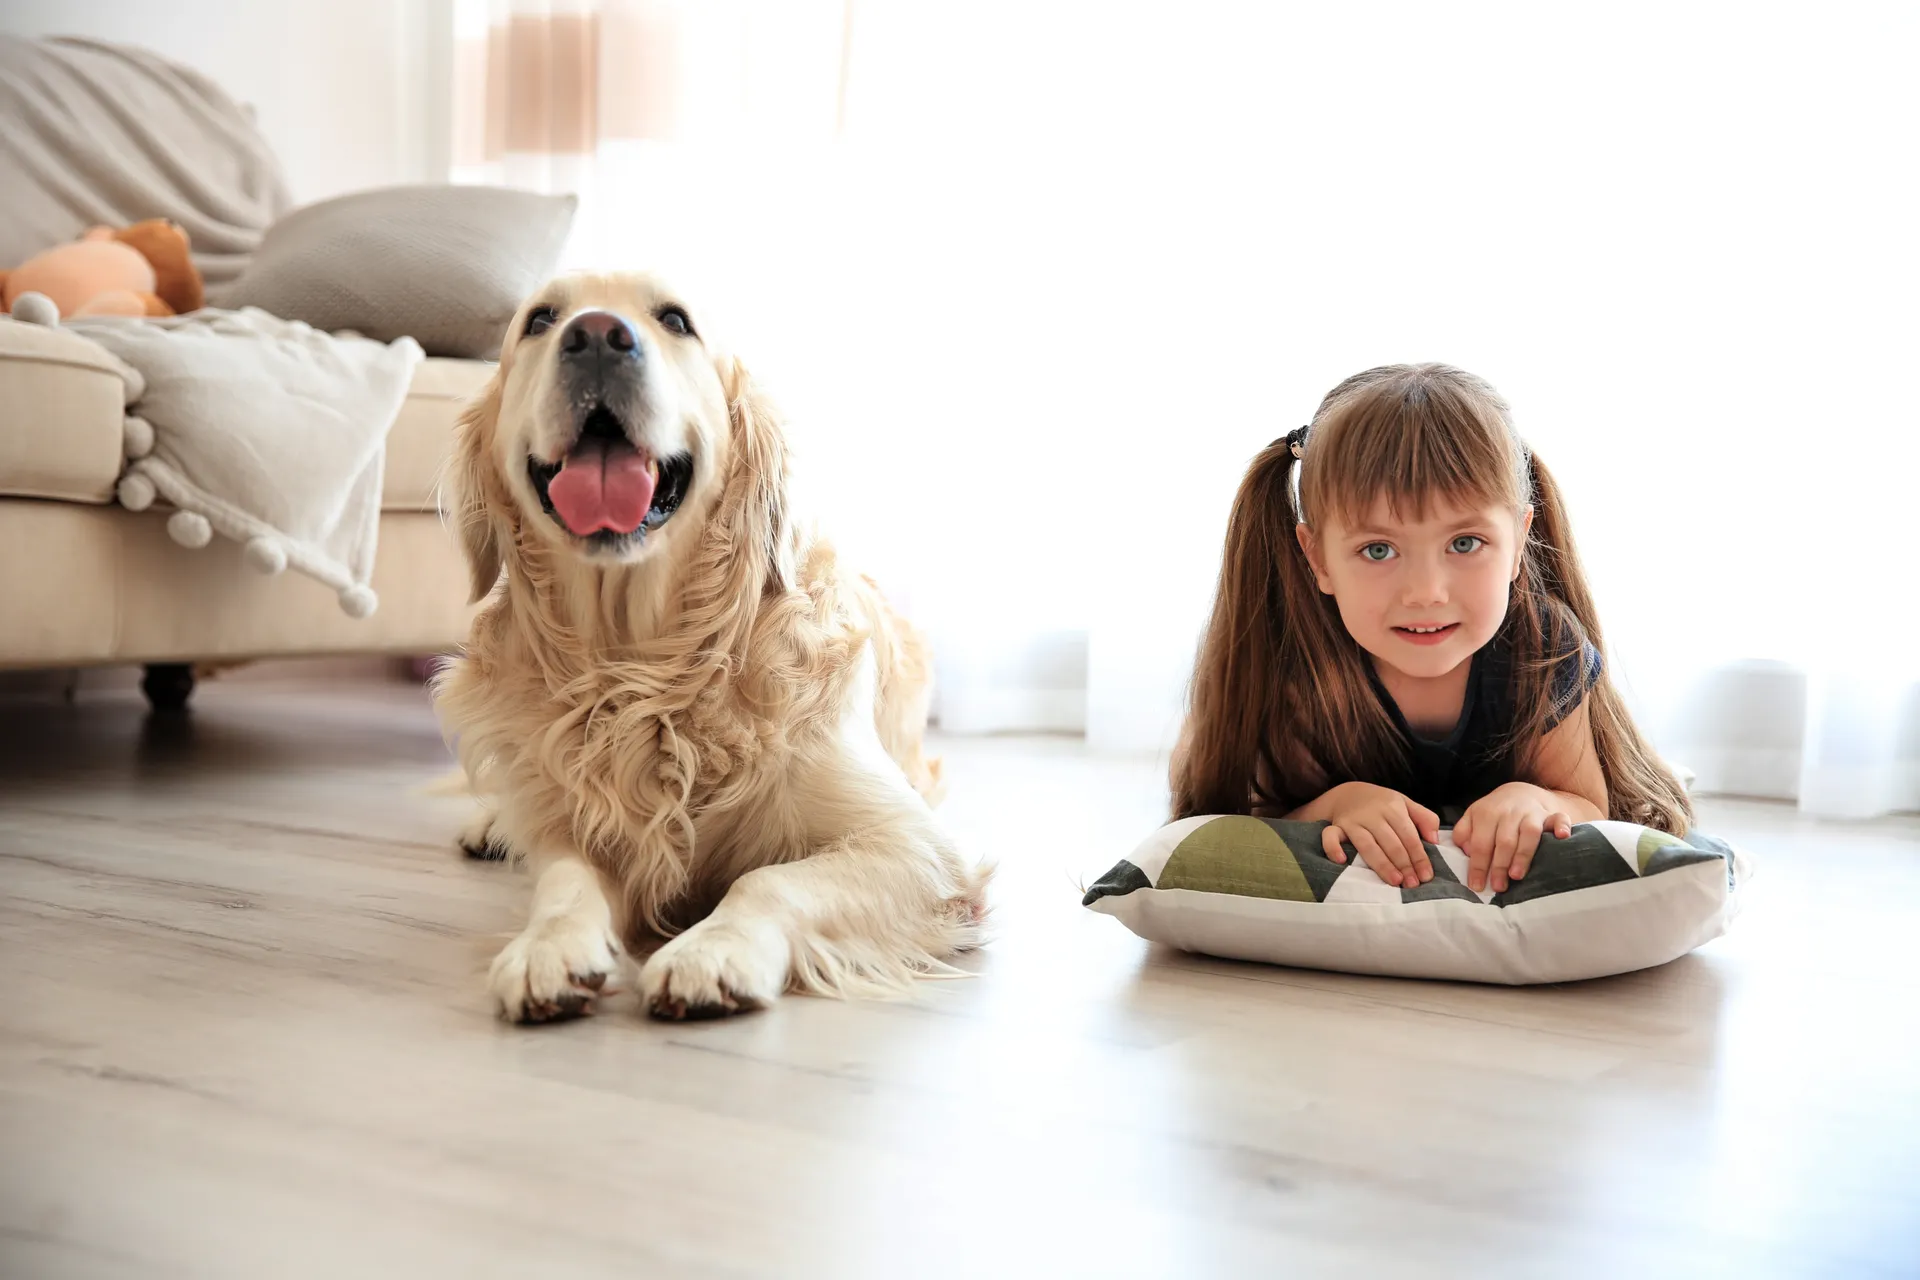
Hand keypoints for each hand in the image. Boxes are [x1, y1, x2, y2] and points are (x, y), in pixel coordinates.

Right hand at [1320, 783, 1438, 888]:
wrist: (1349, 793)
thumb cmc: (1382, 804)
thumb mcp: (1406, 804)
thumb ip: (1425, 818)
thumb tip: (1435, 841)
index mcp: (1393, 807)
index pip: (1409, 836)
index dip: (1419, 857)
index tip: (1426, 876)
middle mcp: (1373, 813)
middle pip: (1391, 842)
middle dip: (1404, 865)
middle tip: (1412, 884)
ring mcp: (1352, 820)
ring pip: (1367, 845)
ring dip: (1381, 864)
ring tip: (1394, 881)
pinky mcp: (1335, 826)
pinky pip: (1330, 836)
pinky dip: (1333, 848)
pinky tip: (1342, 861)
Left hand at [1452, 783, 1573, 893]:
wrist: (1521, 792)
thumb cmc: (1494, 813)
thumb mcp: (1473, 818)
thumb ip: (1464, 833)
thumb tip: (1466, 851)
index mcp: (1486, 813)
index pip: (1480, 843)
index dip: (1477, 866)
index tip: (1476, 885)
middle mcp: (1509, 812)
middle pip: (1504, 841)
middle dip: (1499, 866)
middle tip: (1498, 886)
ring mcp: (1531, 812)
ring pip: (1529, 833)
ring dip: (1523, 854)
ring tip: (1517, 875)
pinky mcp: (1551, 813)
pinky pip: (1559, 818)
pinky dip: (1561, 826)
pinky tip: (1561, 837)